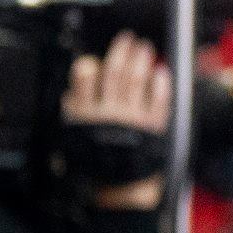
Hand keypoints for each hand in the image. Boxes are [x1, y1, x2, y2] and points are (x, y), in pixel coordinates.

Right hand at [64, 32, 170, 210]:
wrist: (120, 193)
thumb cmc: (95, 168)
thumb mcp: (71, 144)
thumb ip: (72, 117)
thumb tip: (71, 94)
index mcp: (85, 119)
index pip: (83, 85)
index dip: (87, 71)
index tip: (92, 61)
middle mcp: (109, 116)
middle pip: (115, 75)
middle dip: (120, 54)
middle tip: (127, 38)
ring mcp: (133, 120)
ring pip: (136, 82)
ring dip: (140, 61)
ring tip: (143, 47)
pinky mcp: (154, 127)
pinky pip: (159, 100)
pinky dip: (160, 84)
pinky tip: (161, 71)